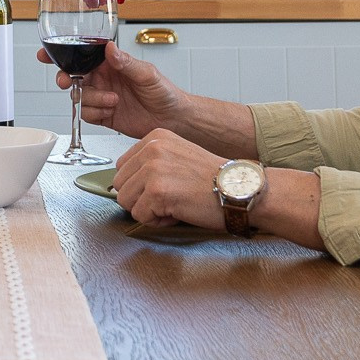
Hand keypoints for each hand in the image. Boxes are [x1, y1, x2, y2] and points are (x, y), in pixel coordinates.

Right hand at [39, 44, 182, 140]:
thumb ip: (126, 62)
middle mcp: (103, 79)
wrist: (172, 119)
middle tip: (67, 82)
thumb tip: (109, 48)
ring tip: (113, 101)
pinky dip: (96, 113)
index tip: (45, 55)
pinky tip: (111, 111)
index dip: (62, 54)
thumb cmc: (164, 92)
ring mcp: (102, 97)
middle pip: (72, 76)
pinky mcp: (103, 115)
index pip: (82, 54)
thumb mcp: (147, 73)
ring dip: (93, 100)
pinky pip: (87, 114)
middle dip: (65, 79)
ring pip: (80, 97)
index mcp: (110, 64)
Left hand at [110, 129, 228, 229]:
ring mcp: (153, 169)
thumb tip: (124, 183)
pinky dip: (157, 221)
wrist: (239, 190)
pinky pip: (140, 216)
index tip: (164, 186)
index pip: (122, 167)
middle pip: (120, 184)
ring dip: (148, 210)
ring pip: (126, 201)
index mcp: (156, 138)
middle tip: (169, 198)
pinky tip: (178, 211)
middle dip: (141, 198)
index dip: (140, 185)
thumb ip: (151, 163)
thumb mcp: (178, 156)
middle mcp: (152, 149)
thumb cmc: (214, 179)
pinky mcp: (157, 191)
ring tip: (173, 204)